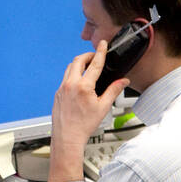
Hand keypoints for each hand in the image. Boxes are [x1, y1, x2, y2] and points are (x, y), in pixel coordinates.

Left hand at [47, 40, 128, 181]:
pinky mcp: (57, 93)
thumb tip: (123, 81)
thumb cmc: (84, 125)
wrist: (67, 137)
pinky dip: (73, 74)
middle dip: (88, 56)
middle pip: (78, 61)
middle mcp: (70, 85)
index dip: (100, 52)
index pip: (94, 64)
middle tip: (95, 56)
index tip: (103, 44)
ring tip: (88, 67)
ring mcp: (61, 88)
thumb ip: (114, 91)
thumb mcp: (103, 107)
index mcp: (83, 87)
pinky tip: (79, 81)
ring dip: (79, 64)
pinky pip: (65, 78)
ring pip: (69, 68)